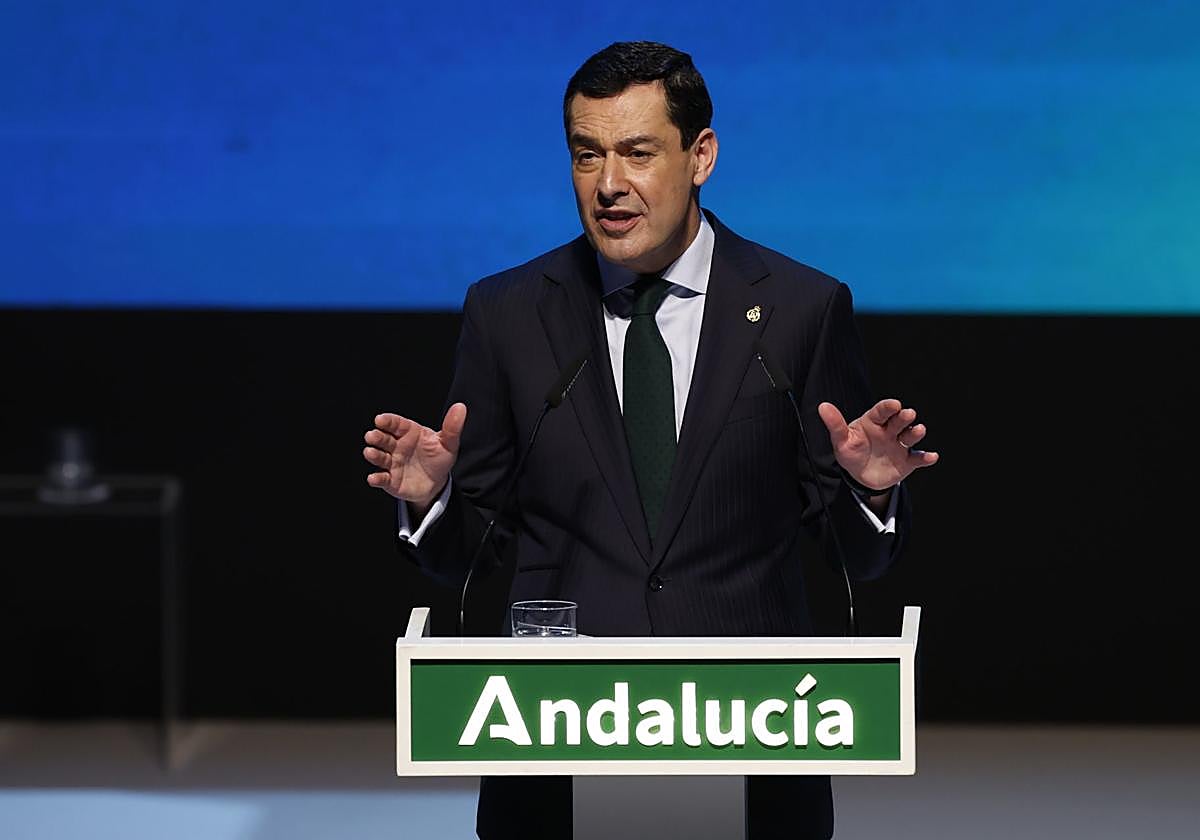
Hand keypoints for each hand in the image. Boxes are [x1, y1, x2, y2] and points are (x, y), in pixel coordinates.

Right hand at [363, 403, 466, 509]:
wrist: (437, 483)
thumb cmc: (439, 458)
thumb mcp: (448, 443)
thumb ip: (452, 427)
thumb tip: (460, 407)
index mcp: (409, 433)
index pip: (396, 423)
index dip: (387, 421)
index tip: (380, 419)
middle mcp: (397, 446)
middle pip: (383, 439)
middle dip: (376, 437)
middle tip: (372, 436)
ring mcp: (392, 463)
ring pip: (379, 457)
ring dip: (373, 455)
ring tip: (371, 453)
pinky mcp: (390, 480)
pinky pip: (381, 478)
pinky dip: (376, 478)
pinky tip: (373, 478)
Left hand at [818, 399, 937, 490]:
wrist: (860, 476)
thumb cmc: (851, 453)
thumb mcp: (841, 440)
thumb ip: (835, 424)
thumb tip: (822, 406)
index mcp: (874, 422)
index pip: (882, 411)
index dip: (888, 407)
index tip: (894, 404)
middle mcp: (889, 431)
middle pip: (899, 421)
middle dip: (904, 417)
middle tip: (908, 414)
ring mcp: (899, 445)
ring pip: (910, 436)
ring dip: (915, 433)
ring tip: (919, 430)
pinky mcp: (907, 461)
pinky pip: (918, 458)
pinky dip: (925, 457)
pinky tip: (931, 456)